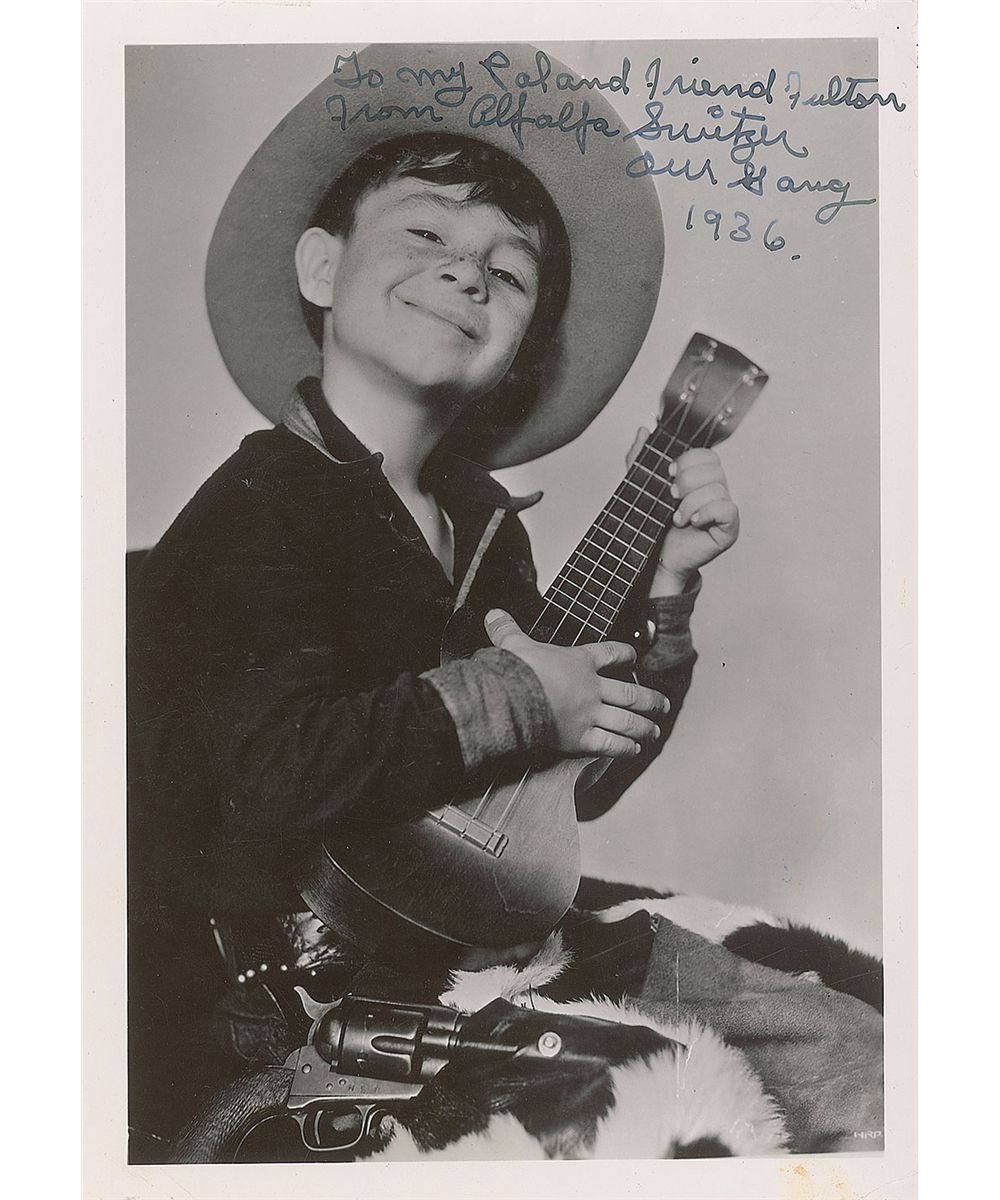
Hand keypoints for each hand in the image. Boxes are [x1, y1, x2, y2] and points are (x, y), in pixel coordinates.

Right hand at [484, 609, 669, 757]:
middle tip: (663, 705)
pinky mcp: (581, 739)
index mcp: (580, 662)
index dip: (625, 655)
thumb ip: (507, 630)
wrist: (514, 699)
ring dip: (644, 726)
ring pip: (627, 721)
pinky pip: (610, 744)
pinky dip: (624, 748)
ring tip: (655, 731)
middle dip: (650, 700)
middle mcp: (592, 689)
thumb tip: (493, 614)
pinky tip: (634, 750)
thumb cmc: (517, 670)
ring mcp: (590, 715)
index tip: (634, 657)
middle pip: (630, 693)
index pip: (610, 654)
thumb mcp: (513, 644)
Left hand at [627, 430, 739, 594]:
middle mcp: (716, 490)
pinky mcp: (729, 528)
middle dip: (686, 482)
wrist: (657, 558)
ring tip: (678, 519)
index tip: (669, 473)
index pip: (706, 454)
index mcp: (701, 478)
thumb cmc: (655, 525)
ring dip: (690, 504)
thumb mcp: (642, 487)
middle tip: (671, 498)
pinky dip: (707, 513)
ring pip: (717, 489)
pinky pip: (727, 509)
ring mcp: (724, 509)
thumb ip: (640, 459)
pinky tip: (694, 522)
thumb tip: (643, 431)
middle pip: (713, 468)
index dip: (687, 460)